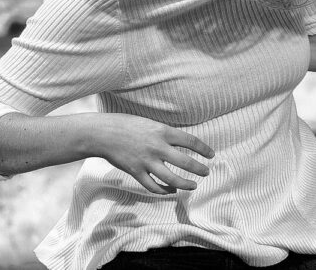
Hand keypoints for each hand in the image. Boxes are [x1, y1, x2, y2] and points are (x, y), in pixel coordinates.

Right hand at [92, 113, 214, 194]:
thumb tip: (180, 143)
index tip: (211, 155)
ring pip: (171, 179)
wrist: (103, 133)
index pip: (191, 141)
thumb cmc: (127, 125)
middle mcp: (158, 147)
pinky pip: (153, 186)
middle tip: (206, 172)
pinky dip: (163, 191)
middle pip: (185, 163)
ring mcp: (147, 161)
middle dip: (199, 169)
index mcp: (163, 132)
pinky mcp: (136, 172)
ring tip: (193, 186)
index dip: (204, 149)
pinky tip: (170, 191)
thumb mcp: (151, 124)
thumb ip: (165, 134)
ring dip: (185, 184)